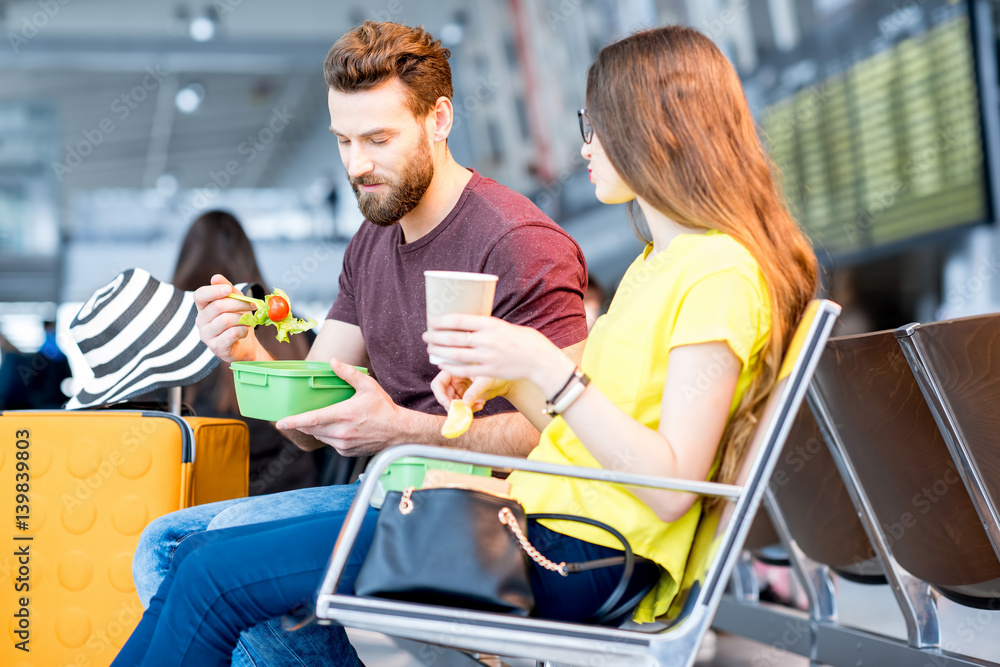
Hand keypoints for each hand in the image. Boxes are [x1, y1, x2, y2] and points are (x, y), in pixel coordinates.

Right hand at [193, 274, 263, 362]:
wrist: (246, 345)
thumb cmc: (239, 320)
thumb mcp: (236, 301)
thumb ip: (227, 289)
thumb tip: (215, 278)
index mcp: (203, 307)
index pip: (200, 295)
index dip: (214, 291)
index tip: (228, 290)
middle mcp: (201, 321)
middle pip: (218, 306)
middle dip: (239, 304)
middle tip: (253, 306)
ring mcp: (206, 335)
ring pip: (226, 320)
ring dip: (243, 318)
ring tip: (249, 321)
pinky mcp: (216, 347)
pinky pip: (231, 334)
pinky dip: (243, 330)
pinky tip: (244, 332)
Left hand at [275, 358, 403, 456]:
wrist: (399, 432)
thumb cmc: (384, 409)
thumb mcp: (368, 386)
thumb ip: (348, 374)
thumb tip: (333, 362)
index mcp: (344, 414)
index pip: (313, 419)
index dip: (294, 421)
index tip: (280, 422)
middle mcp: (341, 432)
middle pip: (312, 429)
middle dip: (302, 423)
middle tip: (295, 416)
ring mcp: (343, 444)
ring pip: (320, 437)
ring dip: (316, 429)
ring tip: (321, 419)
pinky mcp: (346, 452)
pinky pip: (330, 443)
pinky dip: (328, 436)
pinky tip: (337, 428)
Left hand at [422, 314, 574, 398]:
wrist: (539, 359)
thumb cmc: (521, 339)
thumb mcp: (503, 326)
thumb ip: (484, 326)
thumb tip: (462, 324)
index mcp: (491, 324)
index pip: (460, 320)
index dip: (442, 321)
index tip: (432, 320)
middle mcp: (488, 340)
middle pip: (454, 338)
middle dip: (436, 336)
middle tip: (426, 335)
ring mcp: (488, 357)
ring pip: (456, 354)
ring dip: (439, 351)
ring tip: (430, 348)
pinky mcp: (489, 371)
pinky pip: (464, 369)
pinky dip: (450, 366)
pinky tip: (441, 362)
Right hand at [430, 369, 511, 410]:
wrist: (506, 381)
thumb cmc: (496, 373)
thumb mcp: (485, 380)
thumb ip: (474, 391)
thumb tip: (464, 405)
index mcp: (454, 370)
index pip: (438, 384)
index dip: (440, 395)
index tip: (450, 405)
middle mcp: (454, 380)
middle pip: (444, 397)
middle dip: (453, 405)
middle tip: (463, 411)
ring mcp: (459, 389)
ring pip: (453, 404)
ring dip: (463, 409)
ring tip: (478, 405)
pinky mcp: (466, 398)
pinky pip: (462, 407)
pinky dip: (470, 409)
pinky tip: (481, 404)